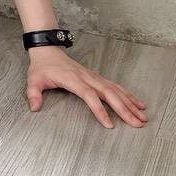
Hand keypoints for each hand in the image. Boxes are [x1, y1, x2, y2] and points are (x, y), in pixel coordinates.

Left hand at [25, 46, 148, 128]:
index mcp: (72, 79)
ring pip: (115, 90)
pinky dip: (128, 95)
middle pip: (108, 93)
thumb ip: (33, 94)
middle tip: (136, 123)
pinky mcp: (96, 77)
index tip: (109, 124)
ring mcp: (93, 77)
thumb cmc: (42, 67)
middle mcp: (86, 77)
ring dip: (130, 103)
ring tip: (142, 116)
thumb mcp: (33, 80)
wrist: (48, 51)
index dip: (99, 109)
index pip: (89, 95)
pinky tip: (138, 103)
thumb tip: (34, 107)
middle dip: (124, 109)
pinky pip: (115, 86)